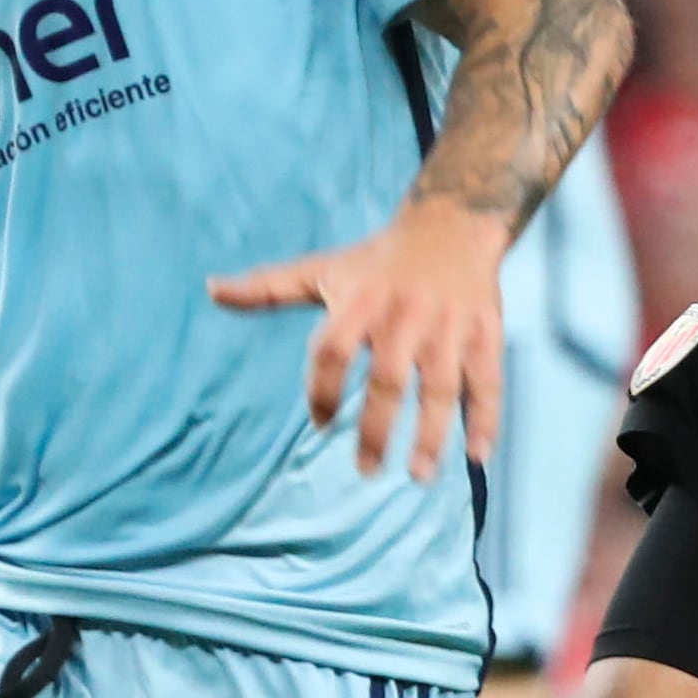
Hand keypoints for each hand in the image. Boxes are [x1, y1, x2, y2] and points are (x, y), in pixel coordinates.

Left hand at [210, 198, 509, 478]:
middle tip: (364, 471)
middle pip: (387, 377)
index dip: (321, 388)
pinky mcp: (485, 332)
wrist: (452, 222)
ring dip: (431, 433)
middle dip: (375, 427)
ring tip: (416, 476)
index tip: (319, 422)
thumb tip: (211, 289)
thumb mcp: (323, 268)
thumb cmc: (378, 259)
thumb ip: (268, 288)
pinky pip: (487, 380)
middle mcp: (404, 314)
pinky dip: (485, 419)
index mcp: (360, 300)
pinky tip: (477, 457)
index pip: (332, 349)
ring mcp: (448, 325)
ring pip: (440, 386)